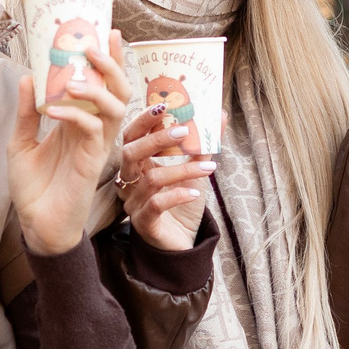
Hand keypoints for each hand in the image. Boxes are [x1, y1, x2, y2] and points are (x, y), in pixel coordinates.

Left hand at [9, 30, 127, 256]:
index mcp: (79, 122)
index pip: (101, 84)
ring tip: (74, 77)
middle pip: (117, 90)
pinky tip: (54, 110)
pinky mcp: (91, 164)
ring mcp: (95, 147)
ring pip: (114, 108)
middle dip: (111, 65)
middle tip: (93, 45)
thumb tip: (27, 76)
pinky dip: (75, 115)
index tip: (106, 30)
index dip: (108, 59)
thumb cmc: (33, 188)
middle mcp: (93, 131)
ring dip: (97, 88)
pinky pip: (93, 131)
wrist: (36, 225)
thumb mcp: (20, 142)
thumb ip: (27, 111)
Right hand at [116, 107, 214, 251]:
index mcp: (137, 165)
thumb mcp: (195, 169)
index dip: (143, 121)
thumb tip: (219, 114)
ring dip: (182, 170)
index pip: (131, 136)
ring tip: (209, 168)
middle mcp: (129, 182)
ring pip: (151, 180)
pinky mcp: (144, 223)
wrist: (181, 242)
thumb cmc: (182, 203)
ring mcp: (134, 203)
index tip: (163, 106)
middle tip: (184, 130)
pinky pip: (156, 205)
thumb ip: (203, 143)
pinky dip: (177, 195)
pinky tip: (195, 192)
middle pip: (130, 153)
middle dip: (156, 139)